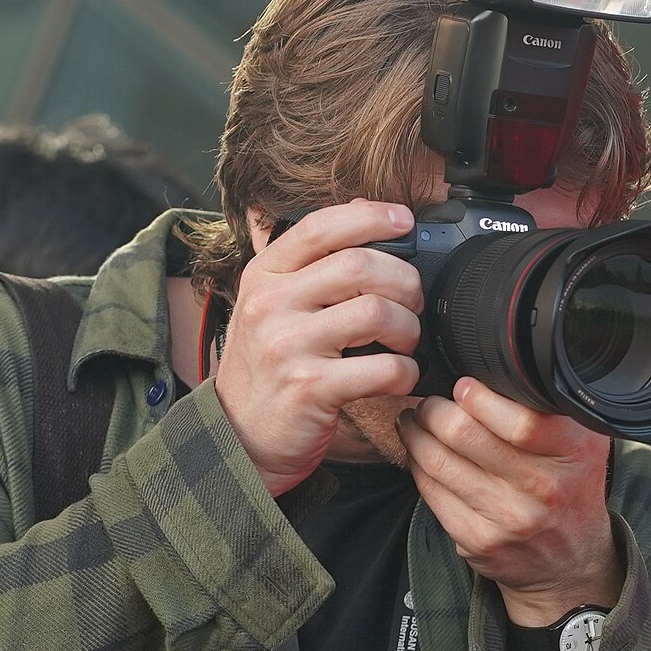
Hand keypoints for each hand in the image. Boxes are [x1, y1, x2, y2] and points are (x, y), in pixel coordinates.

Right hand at [213, 200, 422, 496]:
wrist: (238, 437)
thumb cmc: (266, 368)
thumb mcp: (270, 307)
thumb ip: (308, 265)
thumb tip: (366, 214)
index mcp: (264, 276)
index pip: (321, 227)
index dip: (372, 217)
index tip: (404, 221)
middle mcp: (271, 305)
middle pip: (361, 265)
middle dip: (404, 281)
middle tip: (411, 302)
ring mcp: (289, 346)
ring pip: (378, 313)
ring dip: (408, 328)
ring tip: (404, 342)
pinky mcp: (312, 387)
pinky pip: (384, 368)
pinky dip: (406, 372)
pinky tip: (400, 376)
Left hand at [397, 378, 619, 622]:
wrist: (569, 561)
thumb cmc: (570, 488)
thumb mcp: (582, 443)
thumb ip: (549, 409)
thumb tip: (493, 368)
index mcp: (574, 453)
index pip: (519, 419)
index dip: (477, 397)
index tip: (462, 386)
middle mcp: (544, 488)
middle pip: (465, 435)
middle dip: (434, 409)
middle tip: (428, 401)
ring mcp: (510, 519)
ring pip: (438, 462)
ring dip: (415, 434)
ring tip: (413, 420)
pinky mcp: (480, 541)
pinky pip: (431, 493)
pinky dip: (416, 465)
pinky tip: (417, 453)